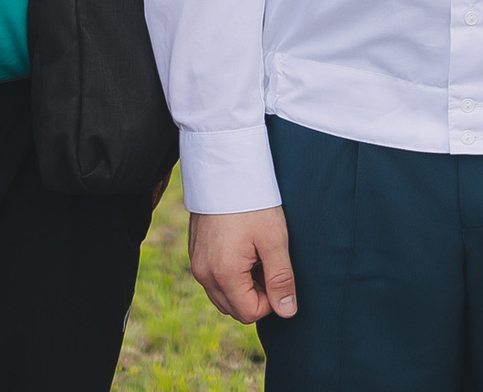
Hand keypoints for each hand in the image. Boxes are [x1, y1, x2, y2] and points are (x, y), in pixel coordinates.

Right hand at [189, 207, 296, 323]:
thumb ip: (281, 279)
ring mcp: (196, 263)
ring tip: (255, 255)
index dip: (270, 301)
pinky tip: (242, 248)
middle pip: (234, 309)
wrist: (225, 169)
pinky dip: (230, 274)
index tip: (277, 273)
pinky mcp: (195, 252)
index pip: (249, 313)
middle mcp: (203, 273)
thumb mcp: (274, 240)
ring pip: (222, 295)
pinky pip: (213, 278)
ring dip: (242, 286)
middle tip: (267, 263)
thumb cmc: (252, 202)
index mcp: (223, 274)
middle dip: (255, 295)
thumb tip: (287, 311)